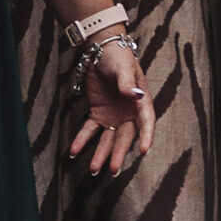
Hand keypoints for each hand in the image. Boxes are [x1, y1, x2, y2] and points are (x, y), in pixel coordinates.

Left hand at [70, 31, 155, 174]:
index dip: (146, 136)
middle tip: (113, 169)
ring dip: (101, 154)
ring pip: (108, 139)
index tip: (143, 151)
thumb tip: (135, 95)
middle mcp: (128, 112)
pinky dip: (82, 141)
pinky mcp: (98, 114)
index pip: (146, 121)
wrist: (100, 50)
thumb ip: (128, 83)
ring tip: (93, 170)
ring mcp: (113, 115)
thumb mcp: (123, 67)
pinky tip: (74, 151)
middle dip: (119, 153)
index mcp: (141, 101)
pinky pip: (90, 130)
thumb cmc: (118, 56)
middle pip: (125, 136)